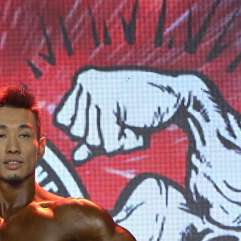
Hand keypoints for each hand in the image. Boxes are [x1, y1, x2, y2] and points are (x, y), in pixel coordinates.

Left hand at [54, 67, 186, 162]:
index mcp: (82, 82)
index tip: (107, 118)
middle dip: (101, 136)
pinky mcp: (109, 103)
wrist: (176, 97)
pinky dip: (126, 141)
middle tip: (122, 120)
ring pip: (92, 142)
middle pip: (76, 134)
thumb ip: (93, 140)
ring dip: (117, 140)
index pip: (64, 122)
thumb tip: (75, 158)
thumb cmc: (144, 107)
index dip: (84, 130)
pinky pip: (108, 145)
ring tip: (130, 121)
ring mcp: (96, 91)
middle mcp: (85, 82)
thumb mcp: (114, 123)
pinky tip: (137, 124)